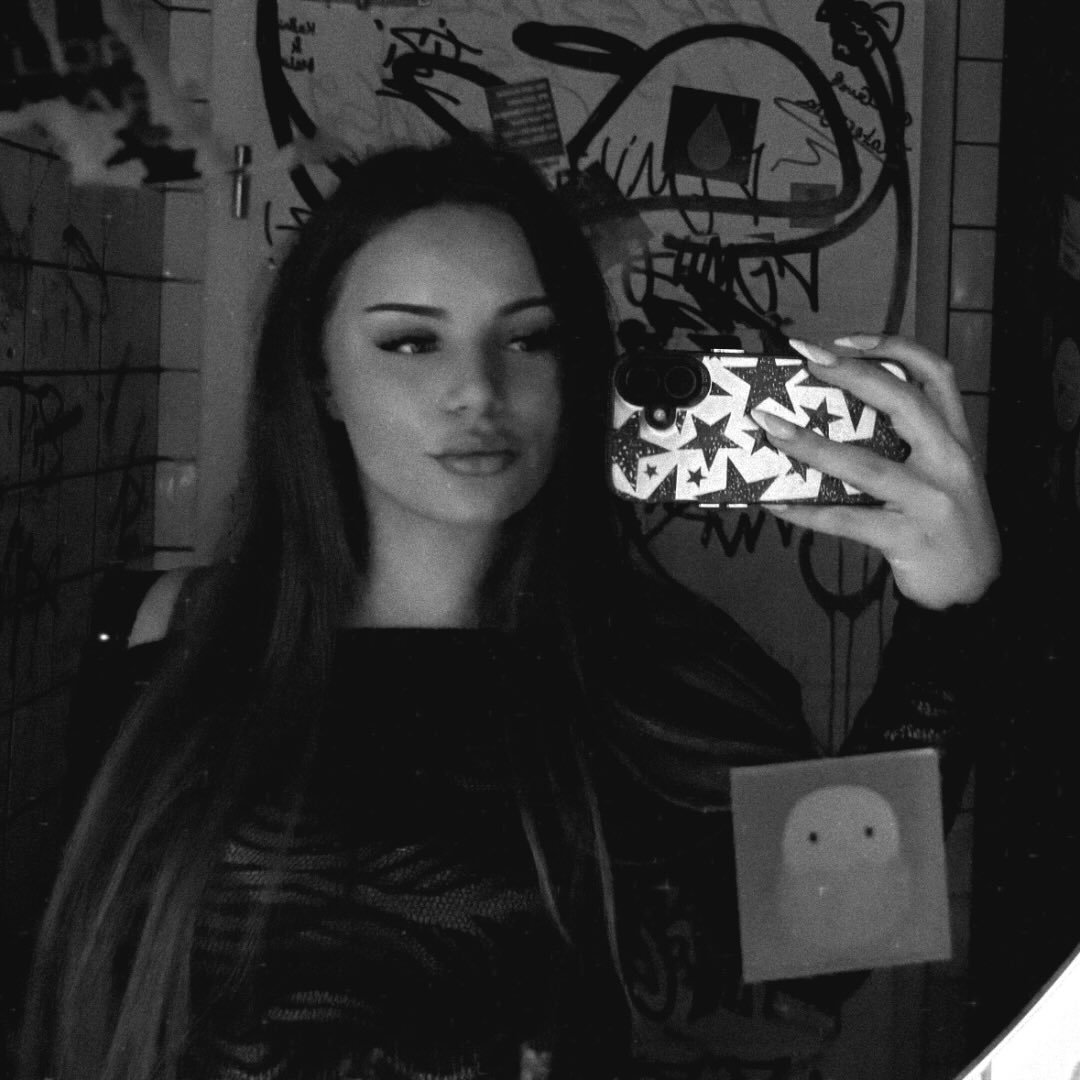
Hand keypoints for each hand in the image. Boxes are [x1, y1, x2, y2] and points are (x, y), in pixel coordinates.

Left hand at [750, 334, 1000, 609]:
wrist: (974, 586)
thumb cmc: (944, 523)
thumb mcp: (939, 474)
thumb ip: (903, 445)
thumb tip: (825, 420)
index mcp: (955, 438)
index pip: (934, 373)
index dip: (891, 346)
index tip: (843, 339)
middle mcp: (949, 460)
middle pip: (903, 401)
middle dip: (851, 374)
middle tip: (804, 359)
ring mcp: (930, 500)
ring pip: (865, 464)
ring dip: (810, 444)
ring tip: (770, 427)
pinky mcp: (908, 538)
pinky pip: (846, 520)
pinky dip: (804, 511)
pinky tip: (773, 502)